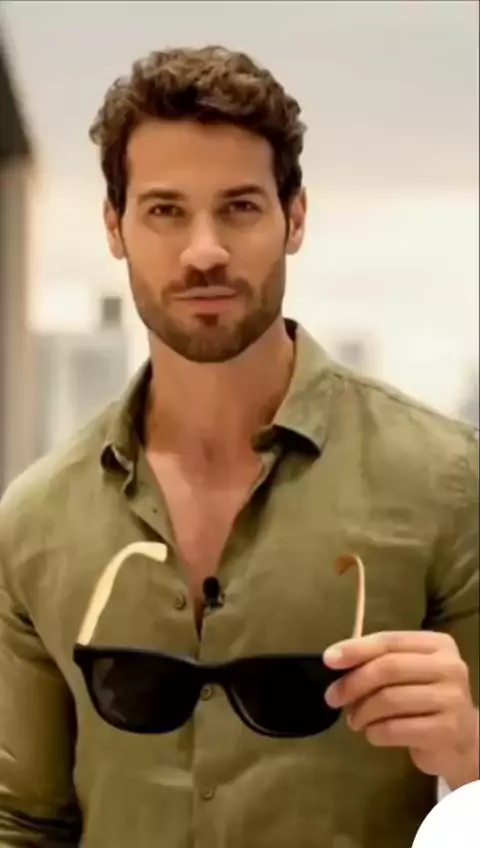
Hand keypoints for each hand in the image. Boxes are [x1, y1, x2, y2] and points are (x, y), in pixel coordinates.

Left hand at [323, 631, 478, 788]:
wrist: (461, 740)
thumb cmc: (424, 699)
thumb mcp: (407, 672)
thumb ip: (378, 660)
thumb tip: (334, 659)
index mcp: (437, 644)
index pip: (389, 641)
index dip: (356, 649)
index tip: (329, 660)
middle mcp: (449, 667)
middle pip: (388, 668)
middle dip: (353, 683)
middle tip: (332, 697)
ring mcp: (451, 699)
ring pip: (389, 700)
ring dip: (362, 712)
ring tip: (354, 720)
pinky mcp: (446, 731)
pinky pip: (396, 729)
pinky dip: (375, 732)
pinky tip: (372, 734)